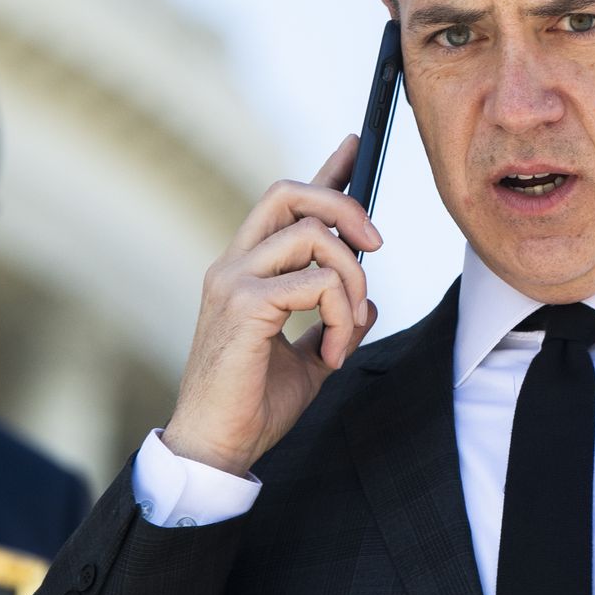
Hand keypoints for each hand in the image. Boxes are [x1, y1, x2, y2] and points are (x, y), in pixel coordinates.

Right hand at [161, 135, 382, 475]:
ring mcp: (234, 281)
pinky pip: (316, 284)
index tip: (356, 146)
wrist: (218, 448)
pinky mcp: (244, 306)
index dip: (326, 172)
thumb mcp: (308, 359)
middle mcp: (234, 265)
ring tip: (347, 330)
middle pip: (290, 193)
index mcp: (246, 270)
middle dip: (345, 206)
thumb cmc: (253, 406)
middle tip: (376, 246)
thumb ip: (332, 324)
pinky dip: (340, 317)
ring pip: (313, 237)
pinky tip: (332, 355)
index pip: (285, 204)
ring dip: (352, 281)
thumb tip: (368, 303)